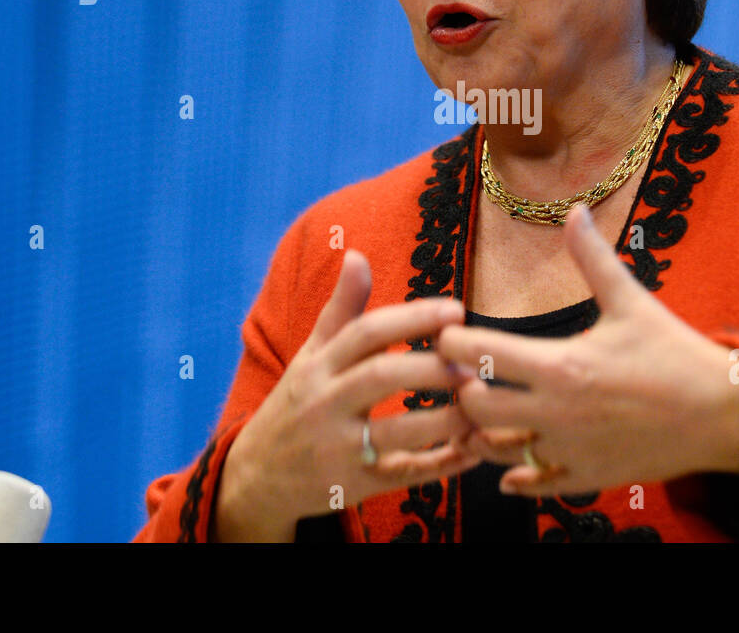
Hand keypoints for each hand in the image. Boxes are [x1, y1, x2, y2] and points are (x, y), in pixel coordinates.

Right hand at [214, 249, 480, 540]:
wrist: (256, 477)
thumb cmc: (297, 403)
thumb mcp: (311, 355)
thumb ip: (341, 309)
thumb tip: (356, 254)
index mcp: (318, 365)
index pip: (366, 333)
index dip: (412, 318)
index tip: (456, 310)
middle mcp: (325, 403)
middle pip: (381, 377)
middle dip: (432, 367)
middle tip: (475, 363)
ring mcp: (338, 448)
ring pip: (397, 433)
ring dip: (445, 419)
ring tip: (482, 404)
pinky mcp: (354, 485)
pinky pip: (402, 476)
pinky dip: (441, 465)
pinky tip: (474, 450)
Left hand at [437, 202, 738, 496]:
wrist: (723, 414)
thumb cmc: (675, 353)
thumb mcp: (631, 300)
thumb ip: (593, 257)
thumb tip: (574, 211)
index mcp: (560, 365)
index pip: (475, 354)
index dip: (452, 342)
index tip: (454, 333)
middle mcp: (556, 412)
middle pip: (475, 408)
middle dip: (463, 389)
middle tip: (468, 373)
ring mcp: (570, 450)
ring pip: (497, 452)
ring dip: (485, 433)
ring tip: (490, 413)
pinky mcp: (587, 477)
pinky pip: (534, 485)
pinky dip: (518, 476)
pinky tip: (514, 465)